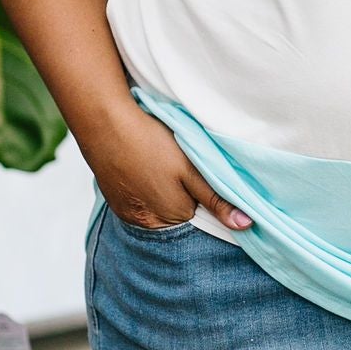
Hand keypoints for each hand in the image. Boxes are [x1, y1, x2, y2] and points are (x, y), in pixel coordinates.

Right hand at [87, 100, 250, 232]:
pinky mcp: (115, 203)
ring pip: (158, 210)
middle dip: (184, 197)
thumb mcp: (191, 169)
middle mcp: (147, 225)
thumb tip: (246, 225)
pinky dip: (144, 191)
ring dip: (163, 194)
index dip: (204, 195)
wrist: (104, 124)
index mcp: (172, 217)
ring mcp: (127, 215)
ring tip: (159, 167)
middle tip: (177, 168)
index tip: (199, 175)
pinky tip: (143, 169)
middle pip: (178, 216)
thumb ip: (218, 199)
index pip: (201, 217)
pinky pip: (139, 204)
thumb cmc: (151, 143)